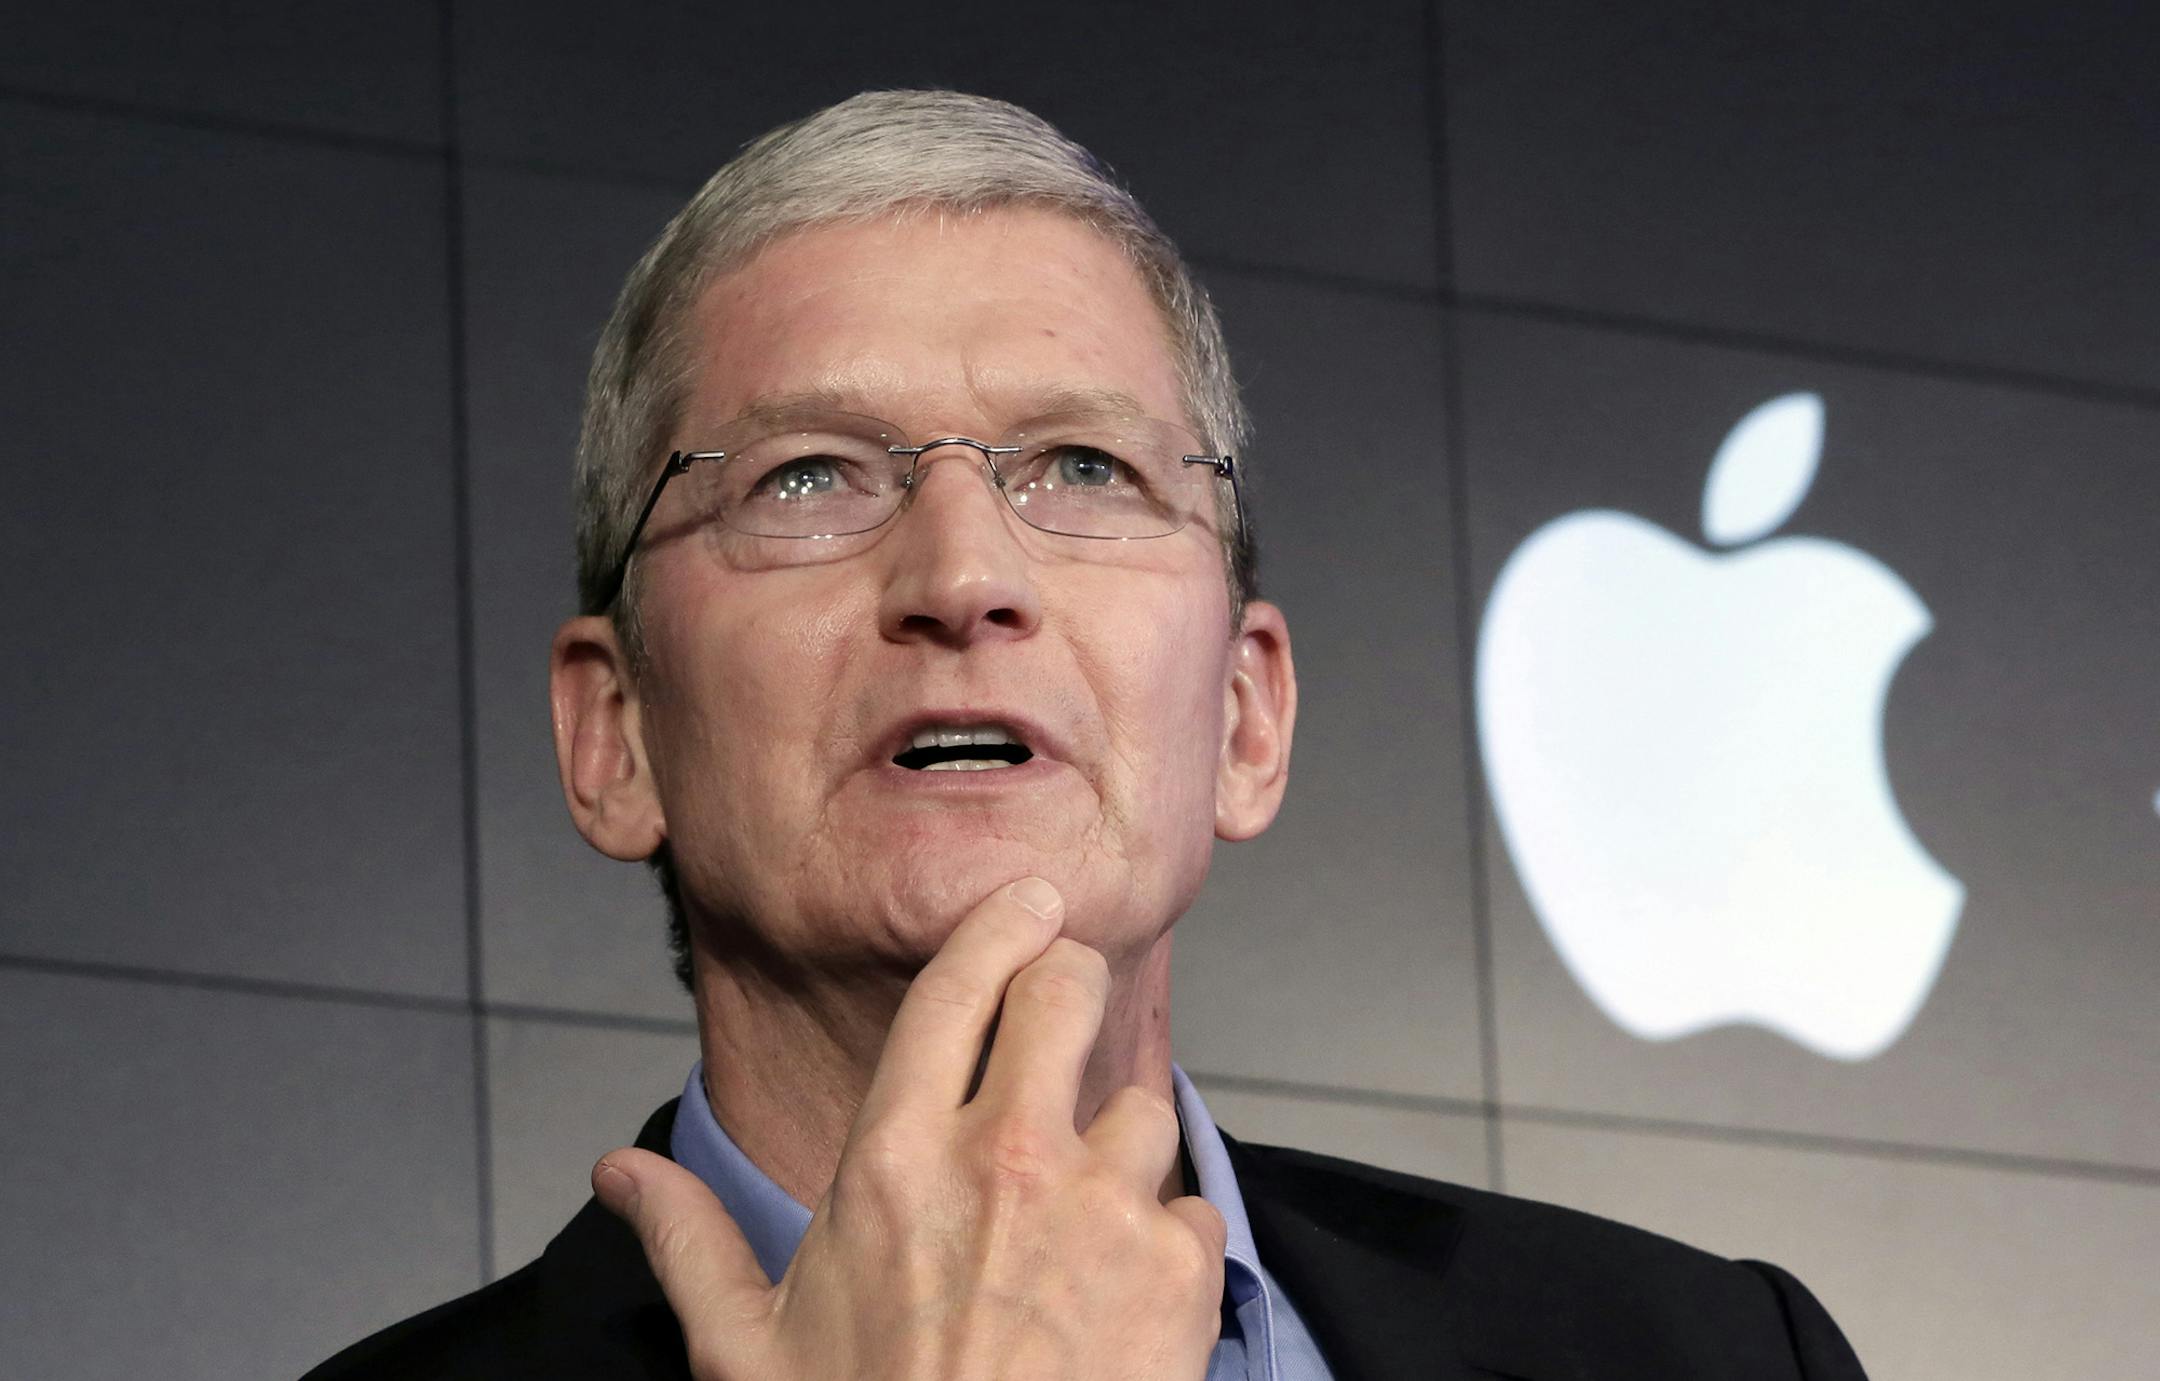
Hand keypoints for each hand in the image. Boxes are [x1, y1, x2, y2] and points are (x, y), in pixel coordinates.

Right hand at [591, 877, 1227, 1379]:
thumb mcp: (750, 1353)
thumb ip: (690, 1244)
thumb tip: (620, 1173)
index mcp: (893, 1163)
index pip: (957, 987)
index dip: (1000, 924)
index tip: (1031, 899)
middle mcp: (1003, 1161)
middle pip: (1067, 994)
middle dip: (1071, 986)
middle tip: (1067, 1009)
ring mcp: (1100, 1208)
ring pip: (1142, 1103)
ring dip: (1117, 1146)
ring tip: (1077, 1223)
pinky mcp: (1177, 1269)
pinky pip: (1191, 1208)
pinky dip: (1165, 1242)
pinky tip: (1118, 1298)